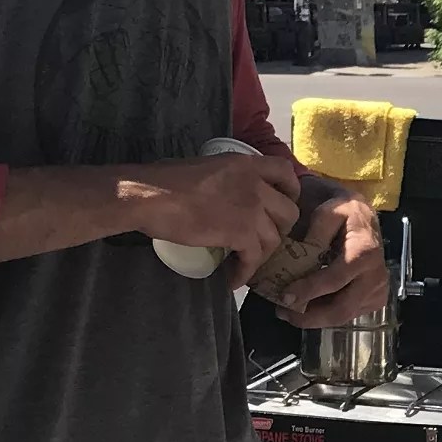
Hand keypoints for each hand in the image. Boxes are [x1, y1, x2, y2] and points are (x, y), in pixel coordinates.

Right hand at [124, 151, 299, 280]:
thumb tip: (226, 193)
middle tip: (261, 239)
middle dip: (279, 229)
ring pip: (274, 238)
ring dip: (261, 254)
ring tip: (244, 262)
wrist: (150, 196)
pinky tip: (232, 278)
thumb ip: (226, 178)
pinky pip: (254, 258)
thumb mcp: (207, 167)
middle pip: (288, 211)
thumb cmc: (165, 180)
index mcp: (246, 164)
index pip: (286, 172)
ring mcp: (251, 209)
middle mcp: (255, 184)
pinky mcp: (240, 233)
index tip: (283, 203)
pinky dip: (244, 272)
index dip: (291, 190)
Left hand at [272, 190, 389, 324]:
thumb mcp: (328, 214)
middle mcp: (376, 276)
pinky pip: (349, 315)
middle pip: (342, 308)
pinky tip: (310, 307)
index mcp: (364, 252)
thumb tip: (300, 259)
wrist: (366, 218)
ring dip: (315, 319)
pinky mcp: (375, 299)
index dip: (309, 291)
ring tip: (291, 313)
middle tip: (284, 313)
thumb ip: (315, 234)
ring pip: (344, 316)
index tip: (285, 297)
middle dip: (310, 316)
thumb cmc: (344, 214)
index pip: (335, 280)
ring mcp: (378, 290)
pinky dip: (327, 315)